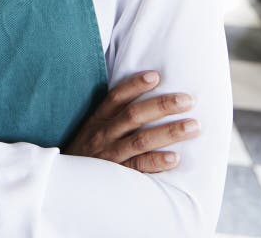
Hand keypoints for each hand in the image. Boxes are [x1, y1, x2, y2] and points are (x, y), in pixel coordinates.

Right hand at [64, 71, 199, 172]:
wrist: (66, 184)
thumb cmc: (87, 151)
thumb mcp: (91, 129)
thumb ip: (111, 116)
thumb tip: (141, 98)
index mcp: (98, 119)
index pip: (116, 97)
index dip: (135, 85)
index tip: (156, 76)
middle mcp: (104, 134)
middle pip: (134, 115)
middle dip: (162, 106)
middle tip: (188, 100)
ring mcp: (110, 154)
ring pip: (141, 140)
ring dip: (169, 132)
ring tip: (193, 126)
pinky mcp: (116, 175)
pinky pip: (138, 167)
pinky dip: (156, 162)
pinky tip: (175, 158)